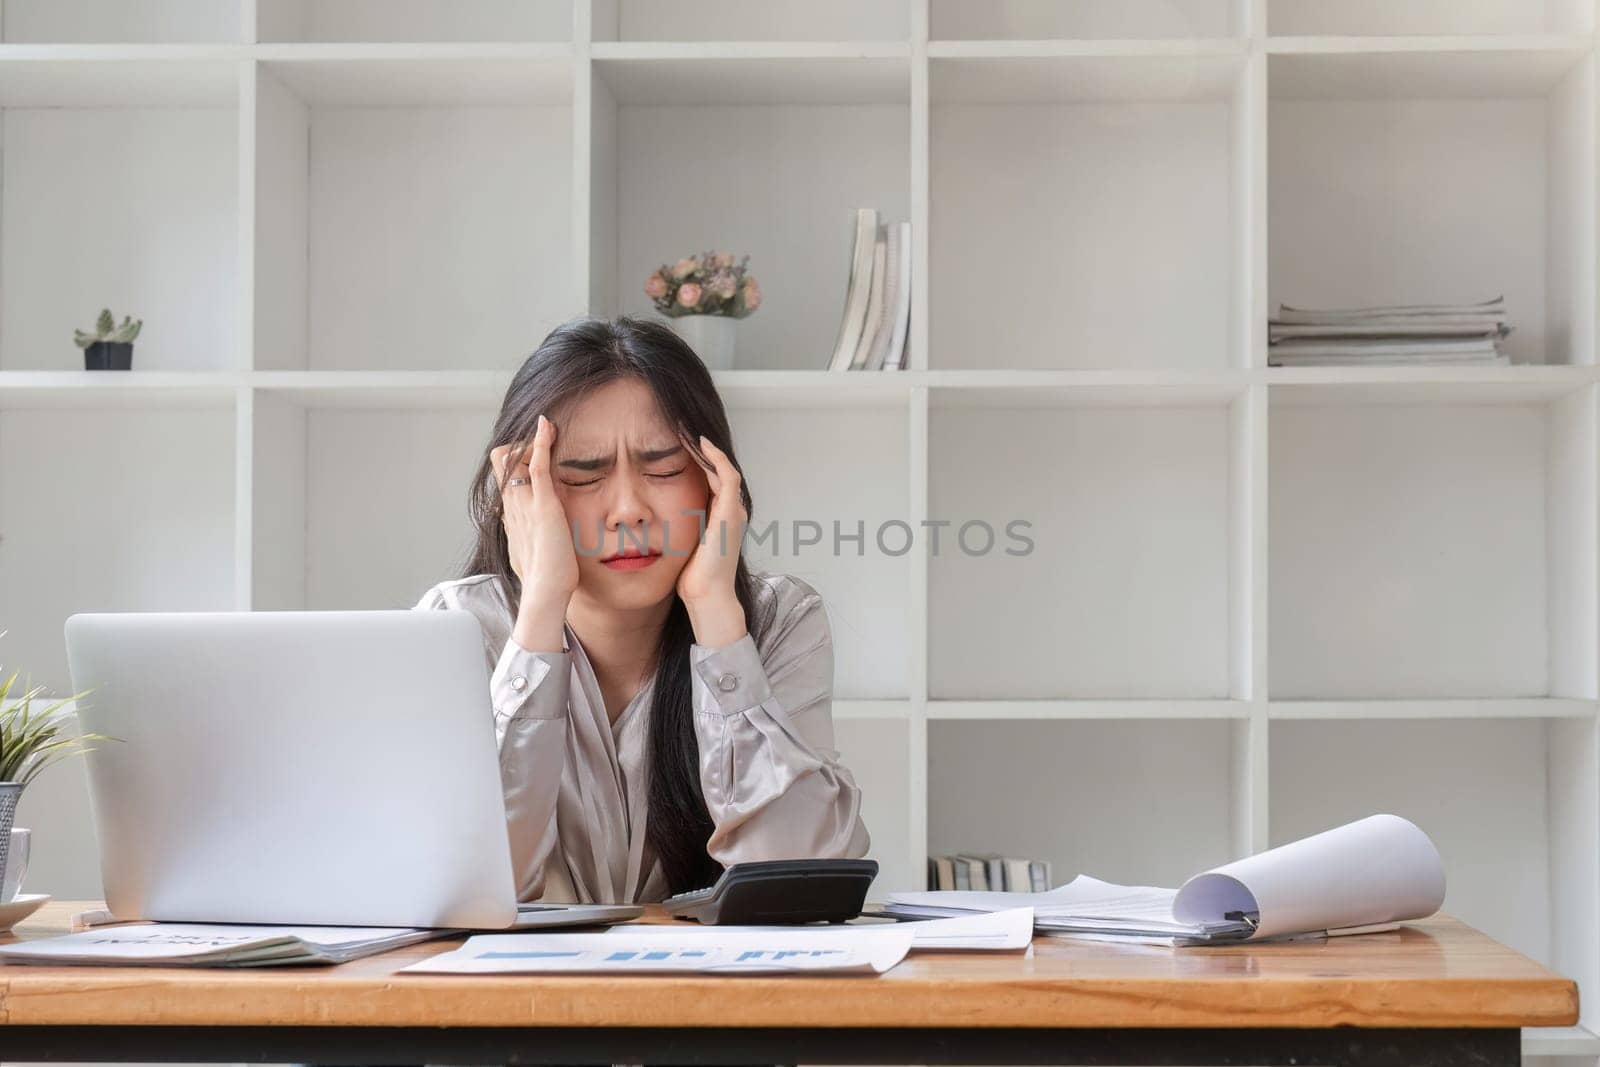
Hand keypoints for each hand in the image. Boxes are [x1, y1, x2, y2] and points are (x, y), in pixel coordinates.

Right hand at [491, 414, 578, 614]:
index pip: (503, 477)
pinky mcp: (543, 504)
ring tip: (548, 430)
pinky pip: (537, 465)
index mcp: (510, 514)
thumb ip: (521, 536)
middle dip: (520, 447)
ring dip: (530, 441)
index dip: (514, 462)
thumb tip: (516, 531)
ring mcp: (525, 503)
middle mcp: (512, 505)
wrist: (545, 593)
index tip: (532, 457)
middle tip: (540, 448)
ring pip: (513, 458)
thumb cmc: (542, 578)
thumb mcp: (526, 551)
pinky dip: (541, 442)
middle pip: (501, 462)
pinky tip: (547, 426)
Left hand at [677, 434, 747, 645]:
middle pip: (717, 468)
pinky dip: (715, 458)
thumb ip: (675, 527)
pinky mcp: (732, 513)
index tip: (672, 440)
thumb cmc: (692, 578)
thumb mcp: (681, 544)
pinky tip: (699, 444)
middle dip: (699, 447)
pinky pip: (727, 476)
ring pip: (723, 467)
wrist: (707, 596)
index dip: (694, 457)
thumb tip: (649, 519)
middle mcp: (731, 511)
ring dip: (706, 447)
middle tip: (680, 425)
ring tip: (687, 428)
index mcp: (720, 516)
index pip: (710, 477)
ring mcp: (734, 511)